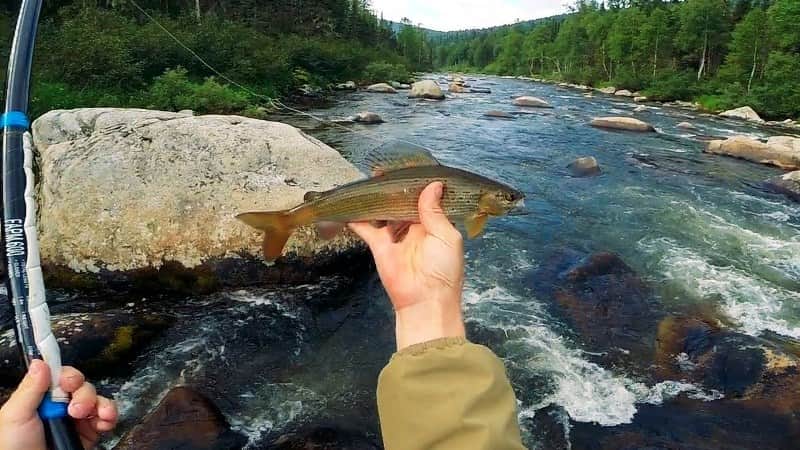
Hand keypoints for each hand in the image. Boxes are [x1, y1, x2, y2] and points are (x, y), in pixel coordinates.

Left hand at [0, 360, 118, 449]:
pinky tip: (105, 420)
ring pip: (96, 399)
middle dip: (83, 394)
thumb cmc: (14, 449)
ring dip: (99, 404)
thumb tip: (41, 362)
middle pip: (81, 386)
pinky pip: (106, 417)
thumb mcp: (15, 416)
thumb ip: (30, 389)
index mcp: (39, 399)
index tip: (68, 382)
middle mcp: (59, 408)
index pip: (59, 376)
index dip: (68, 375)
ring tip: (93, 415)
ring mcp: (75, 420)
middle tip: (75, 409)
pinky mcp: (89, 433)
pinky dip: (110, 415)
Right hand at [349, 182, 465, 349]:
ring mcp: (396, 235)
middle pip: (403, 201)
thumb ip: (435, 211)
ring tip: (370, 178)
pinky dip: (357, 217)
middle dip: (395, 187)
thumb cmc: (443, 269)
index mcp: (436, 224)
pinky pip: (366, 227)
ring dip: (378, 197)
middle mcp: (416, 227)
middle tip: (385, 169)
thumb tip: (433, 185)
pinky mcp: (379, 245)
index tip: (411, 167)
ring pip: (384, 211)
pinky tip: (350, 204)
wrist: (425, 301)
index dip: (419, 183)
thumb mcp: (447, 236)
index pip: (427, 198)